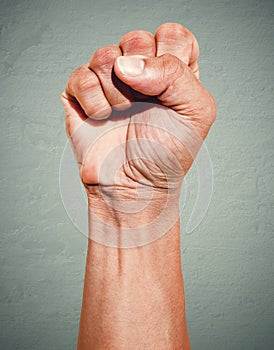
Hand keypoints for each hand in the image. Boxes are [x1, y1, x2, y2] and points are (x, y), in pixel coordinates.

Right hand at [61, 23, 215, 190]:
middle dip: (142, 78)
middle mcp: (141, 72)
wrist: (134, 186)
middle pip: (136, 39)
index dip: (170, 57)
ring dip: (117, 93)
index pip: (172, 35)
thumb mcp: (195, 112)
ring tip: (124, 115)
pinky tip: (103, 117)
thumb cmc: (166, 155)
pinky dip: (93, 101)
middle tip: (144, 106)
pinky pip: (81, 76)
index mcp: (172, 72)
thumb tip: (125, 63)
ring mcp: (110, 82)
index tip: (168, 91)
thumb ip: (174, 73)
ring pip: (106, 56)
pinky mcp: (82, 95)